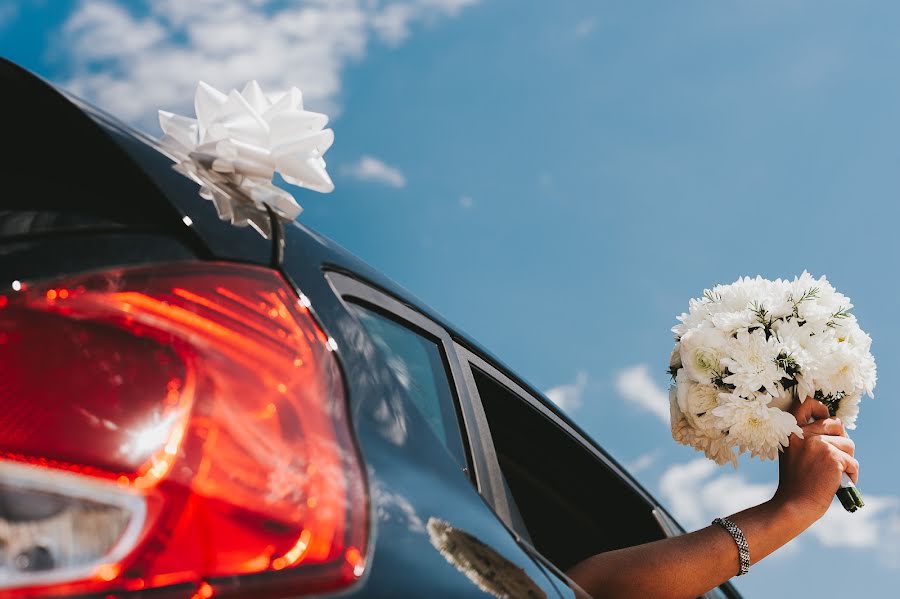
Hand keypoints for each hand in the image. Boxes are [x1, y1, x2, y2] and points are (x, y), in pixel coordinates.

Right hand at [773, 397, 858, 522]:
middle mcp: (804, 433)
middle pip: (836, 424)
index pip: (806, 404)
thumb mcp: (792, 452)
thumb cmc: (795, 482)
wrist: (795, 504)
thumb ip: (808, 437)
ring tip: (836, 473)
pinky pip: (853, 462)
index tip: (825, 418)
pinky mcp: (833, 457)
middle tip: (836, 457)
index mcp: (791, 431)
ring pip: (848, 444)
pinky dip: (851, 474)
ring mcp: (818, 444)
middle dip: (841, 440)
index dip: (820, 408)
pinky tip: (840, 483)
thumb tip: (837, 426)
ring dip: (847, 460)